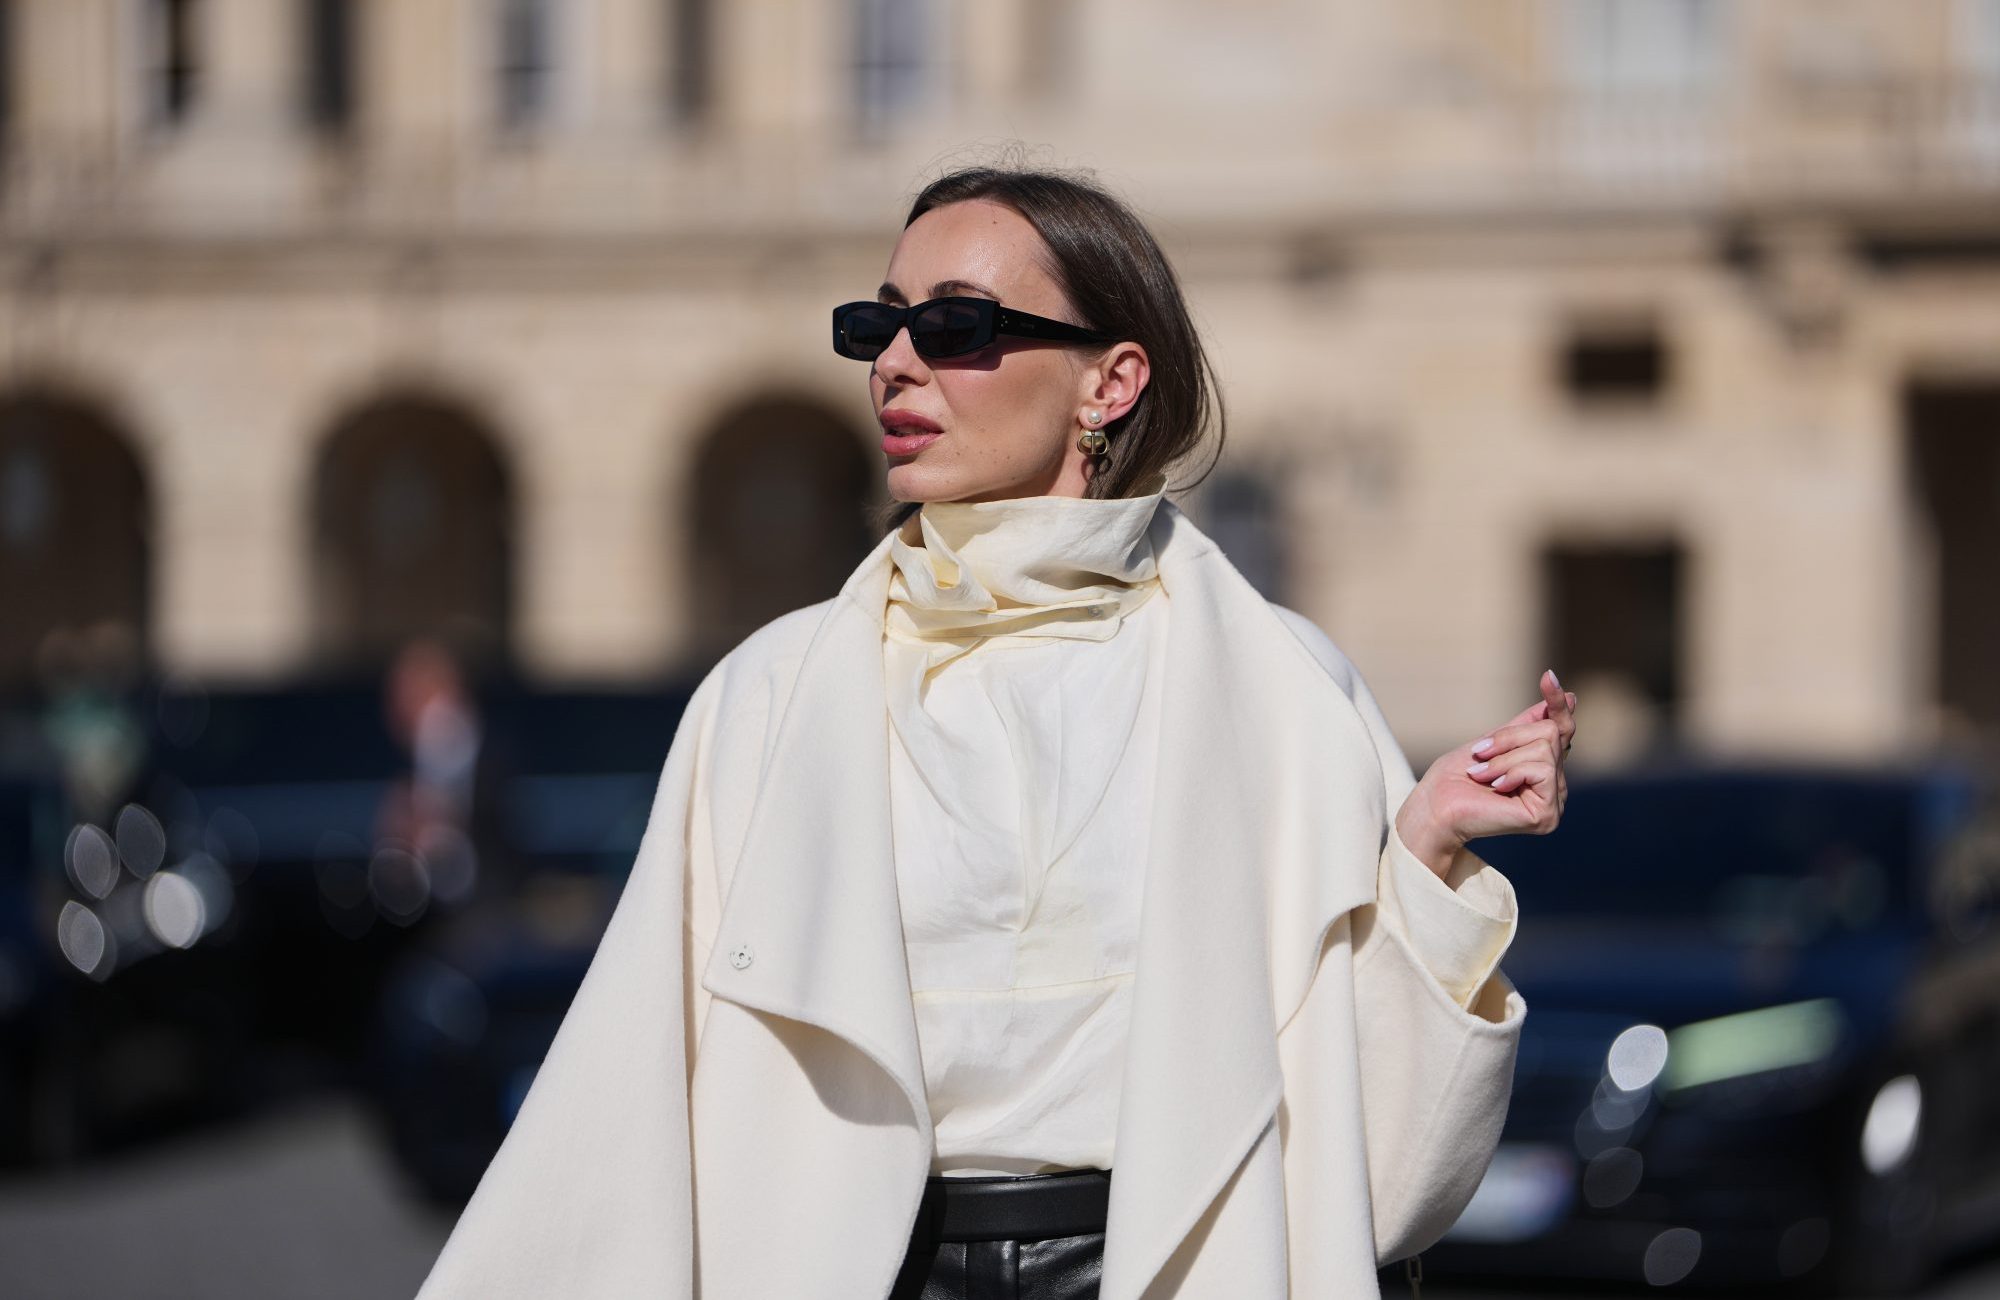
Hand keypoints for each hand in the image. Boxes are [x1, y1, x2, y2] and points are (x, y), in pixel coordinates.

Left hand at [1394, 669, 1576, 879]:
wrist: (1435, 806)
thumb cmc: (1457, 776)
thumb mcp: (1495, 740)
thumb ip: (1528, 725)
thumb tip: (1571, 697)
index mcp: (1544, 770)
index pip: (1560, 729)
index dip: (1555, 703)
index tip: (1547, 676)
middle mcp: (1556, 787)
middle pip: (1550, 733)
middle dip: (1508, 738)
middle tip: (1479, 754)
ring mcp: (1554, 802)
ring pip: (1544, 749)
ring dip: (1503, 758)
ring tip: (1481, 776)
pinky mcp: (1547, 814)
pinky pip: (1540, 769)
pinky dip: (1509, 772)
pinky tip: (1495, 788)